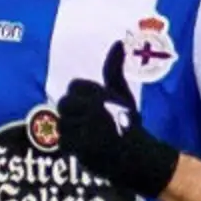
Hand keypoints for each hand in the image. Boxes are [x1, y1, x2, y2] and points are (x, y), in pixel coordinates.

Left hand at [57, 41, 179, 198]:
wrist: (138, 158)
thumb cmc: (127, 122)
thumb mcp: (122, 94)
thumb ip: (114, 69)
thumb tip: (118, 42)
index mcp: (100, 95)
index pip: (74, 86)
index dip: (82, 96)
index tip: (92, 105)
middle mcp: (92, 111)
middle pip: (64, 103)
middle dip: (73, 112)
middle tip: (87, 120)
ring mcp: (84, 132)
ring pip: (62, 124)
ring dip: (71, 129)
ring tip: (87, 134)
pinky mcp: (80, 150)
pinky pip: (63, 142)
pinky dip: (72, 146)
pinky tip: (85, 147)